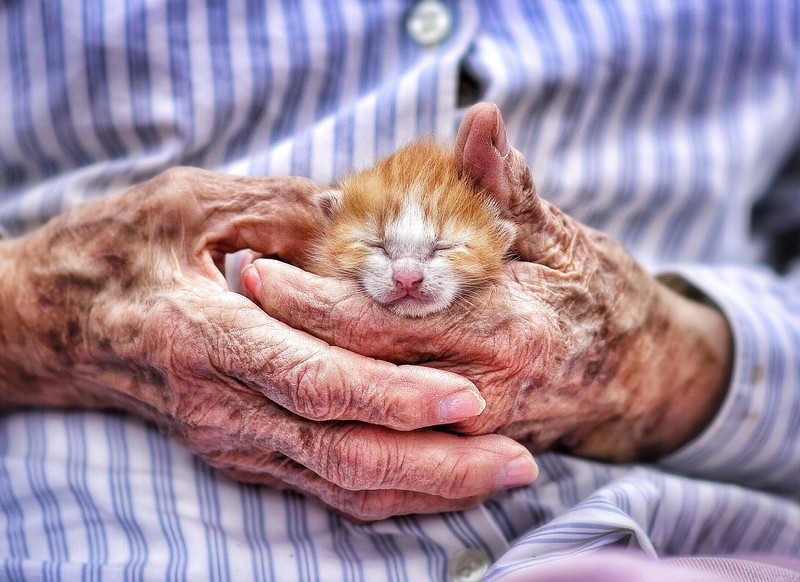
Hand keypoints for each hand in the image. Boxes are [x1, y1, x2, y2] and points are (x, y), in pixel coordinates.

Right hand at [0, 167, 536, 519]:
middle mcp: (221, 405)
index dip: (393, 396)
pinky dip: (387, 488)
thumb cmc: (120, 249)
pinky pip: (323, 485)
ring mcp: (231, 439)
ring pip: (338, 484)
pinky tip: (441, 480)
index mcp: (208, 336)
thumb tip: (376, 209)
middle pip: (340, 455)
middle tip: (519, 462)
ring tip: (501, 476)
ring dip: (425, 490)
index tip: (467, 399)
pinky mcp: (241, 452)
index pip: (314, 381)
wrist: (52, 321)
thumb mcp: (194, 204)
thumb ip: (288, 210)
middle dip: (437, 468)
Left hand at [244, 103, 732, 460]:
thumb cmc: (597, 297)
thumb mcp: (556, 235)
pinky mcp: (464, 448)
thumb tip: (478, 119)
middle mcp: (482, 389)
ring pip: (365, 406)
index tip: (257, 270)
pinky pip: (388, 432)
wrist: (641, 377)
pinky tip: (306, 375)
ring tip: (256, 333)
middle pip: (357, 367)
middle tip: (241, 294)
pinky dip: (344, 399)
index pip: (382, 316)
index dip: (311, 296)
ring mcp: (471, 429)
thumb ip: (505, 186)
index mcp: (503, 328)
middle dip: (291, 332)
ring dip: (309, 367)